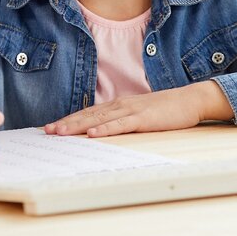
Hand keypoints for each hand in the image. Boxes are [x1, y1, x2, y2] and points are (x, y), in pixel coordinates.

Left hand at [44, 82, 233, 137]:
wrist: (189, 100)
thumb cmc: (164, 110)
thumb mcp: (138, 114)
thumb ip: (122, 120)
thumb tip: (104, 131)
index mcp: (118, 105)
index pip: (88, 113)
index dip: (69, 119)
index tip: (52, 127)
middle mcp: (120, 105)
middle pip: (88, 115)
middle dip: (67, 123)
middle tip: (47, 131)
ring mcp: (131, 110)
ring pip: (99, 119)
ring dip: (79, 126)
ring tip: (61, 132)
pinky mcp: (143, 118)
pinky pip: (121, 124)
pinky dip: (105, 130)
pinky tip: (93, 135)